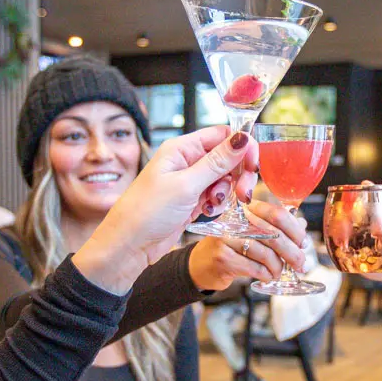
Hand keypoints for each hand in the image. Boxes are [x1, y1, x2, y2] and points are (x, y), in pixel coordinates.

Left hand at [75, 127, 258, 292]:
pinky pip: (216, 195)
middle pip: (228, 157)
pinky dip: (217, 204)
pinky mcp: (191, 199)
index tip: (252, 166)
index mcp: (181, 148)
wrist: (129, 245)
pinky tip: (206, 212)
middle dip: (239, 174)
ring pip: (224, 178)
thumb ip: (217, 162)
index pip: (222, 135)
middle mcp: (186, 161)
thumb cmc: (147, 212)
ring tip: (212, 205)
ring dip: (227, 192)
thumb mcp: (186, 185)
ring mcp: (189, 181)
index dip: (242, 147)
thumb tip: (242, 137)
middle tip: (243, 193)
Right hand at [188, 201, 309, 289]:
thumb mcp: (254, 235)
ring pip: (266, 253)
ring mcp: (227, 238)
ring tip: (278, 272)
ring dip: (278, 267)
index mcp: (247, 210)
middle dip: (292, 253)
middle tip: (301, 264)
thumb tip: (302, 225)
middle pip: (274, 235)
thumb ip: (277, 228)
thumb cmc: (232, 249)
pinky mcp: (223, 257)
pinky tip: (267, 276)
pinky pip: (254, 267)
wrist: (202, 265)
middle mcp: (236, 220)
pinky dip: (266, 274)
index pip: (278, 214)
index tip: (303, 244)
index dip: (295, 230)